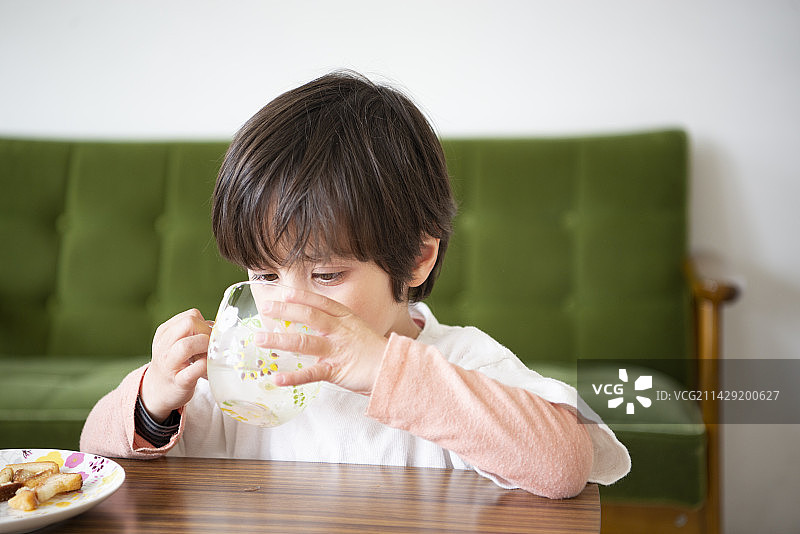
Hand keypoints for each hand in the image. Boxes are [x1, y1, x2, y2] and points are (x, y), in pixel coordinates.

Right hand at [140, 309, 211, 421]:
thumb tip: (216, 327)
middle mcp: (164, 346)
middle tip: (210, 345)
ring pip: (186, 345)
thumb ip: (193, 332)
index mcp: (165, 333)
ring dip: (205, 347)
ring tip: (208, 355)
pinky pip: (194, 369)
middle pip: (188, 323)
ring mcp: (169, 364)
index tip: (208, 336)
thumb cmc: (173, 365)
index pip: (190, 315)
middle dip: (206, 332)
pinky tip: (207, 367)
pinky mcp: (179, 382)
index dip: (205, 324)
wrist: (156, 392)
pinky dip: (205, 365)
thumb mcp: (175, 343)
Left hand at [254, 287, 388, 394]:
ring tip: (260, 339)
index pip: (321, 303)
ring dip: (279, 341)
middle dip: (285, 311)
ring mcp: (337, 350)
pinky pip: (311, 373)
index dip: (302, 297)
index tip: (284, 293)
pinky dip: (293, 377)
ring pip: (304, 343)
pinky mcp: (336, 371)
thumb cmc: (374, 352)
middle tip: (265, 308)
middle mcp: (340, 331)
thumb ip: (338, 327)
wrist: (393, 370)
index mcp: (346, 319)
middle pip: (309, 317)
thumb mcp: (357, 330)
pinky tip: (277, 379)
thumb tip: (316, 325)